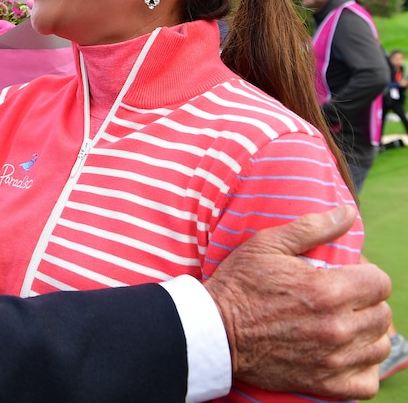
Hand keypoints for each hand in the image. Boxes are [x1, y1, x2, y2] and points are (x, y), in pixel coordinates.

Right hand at [204, 205, 390, 399]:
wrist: (214, 331)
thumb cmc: (238, 284)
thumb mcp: (267, 245)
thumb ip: (311, 228)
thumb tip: (349, 213)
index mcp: (327, 291)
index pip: (380, 283)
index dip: (366, 274)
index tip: (347, 274)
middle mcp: (336, 327)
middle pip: (382, 314)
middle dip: (366, 301)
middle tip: (340, 297)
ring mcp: (332, 360)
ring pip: (379, 347)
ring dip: (367, 333)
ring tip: (343, 323)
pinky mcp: (324, 383)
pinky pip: (367, 382)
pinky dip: (364, 368)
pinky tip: (346, 353)